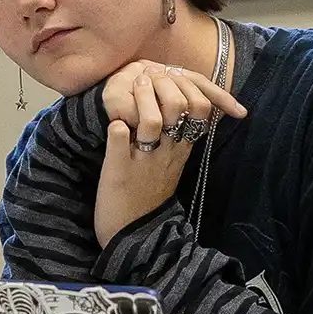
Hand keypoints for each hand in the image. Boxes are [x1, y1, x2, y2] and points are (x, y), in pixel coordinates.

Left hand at [94, 67, 246, 248]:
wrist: (131, 236)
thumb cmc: (148, 196)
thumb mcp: (172, 167)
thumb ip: (179, 141)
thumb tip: (185, 112)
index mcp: (181, 151)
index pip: (200, 109)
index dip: (187, 87)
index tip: (169, 78)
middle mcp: (167, 152)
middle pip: (178, 107)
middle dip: (162, 85)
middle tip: (145, 77)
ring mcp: (144, 160)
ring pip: (151, 119)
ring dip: (140, 99)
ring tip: (129, 90)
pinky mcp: (118, 169)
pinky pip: (118, 139)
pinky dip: (115, 126)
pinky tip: (113, 121)